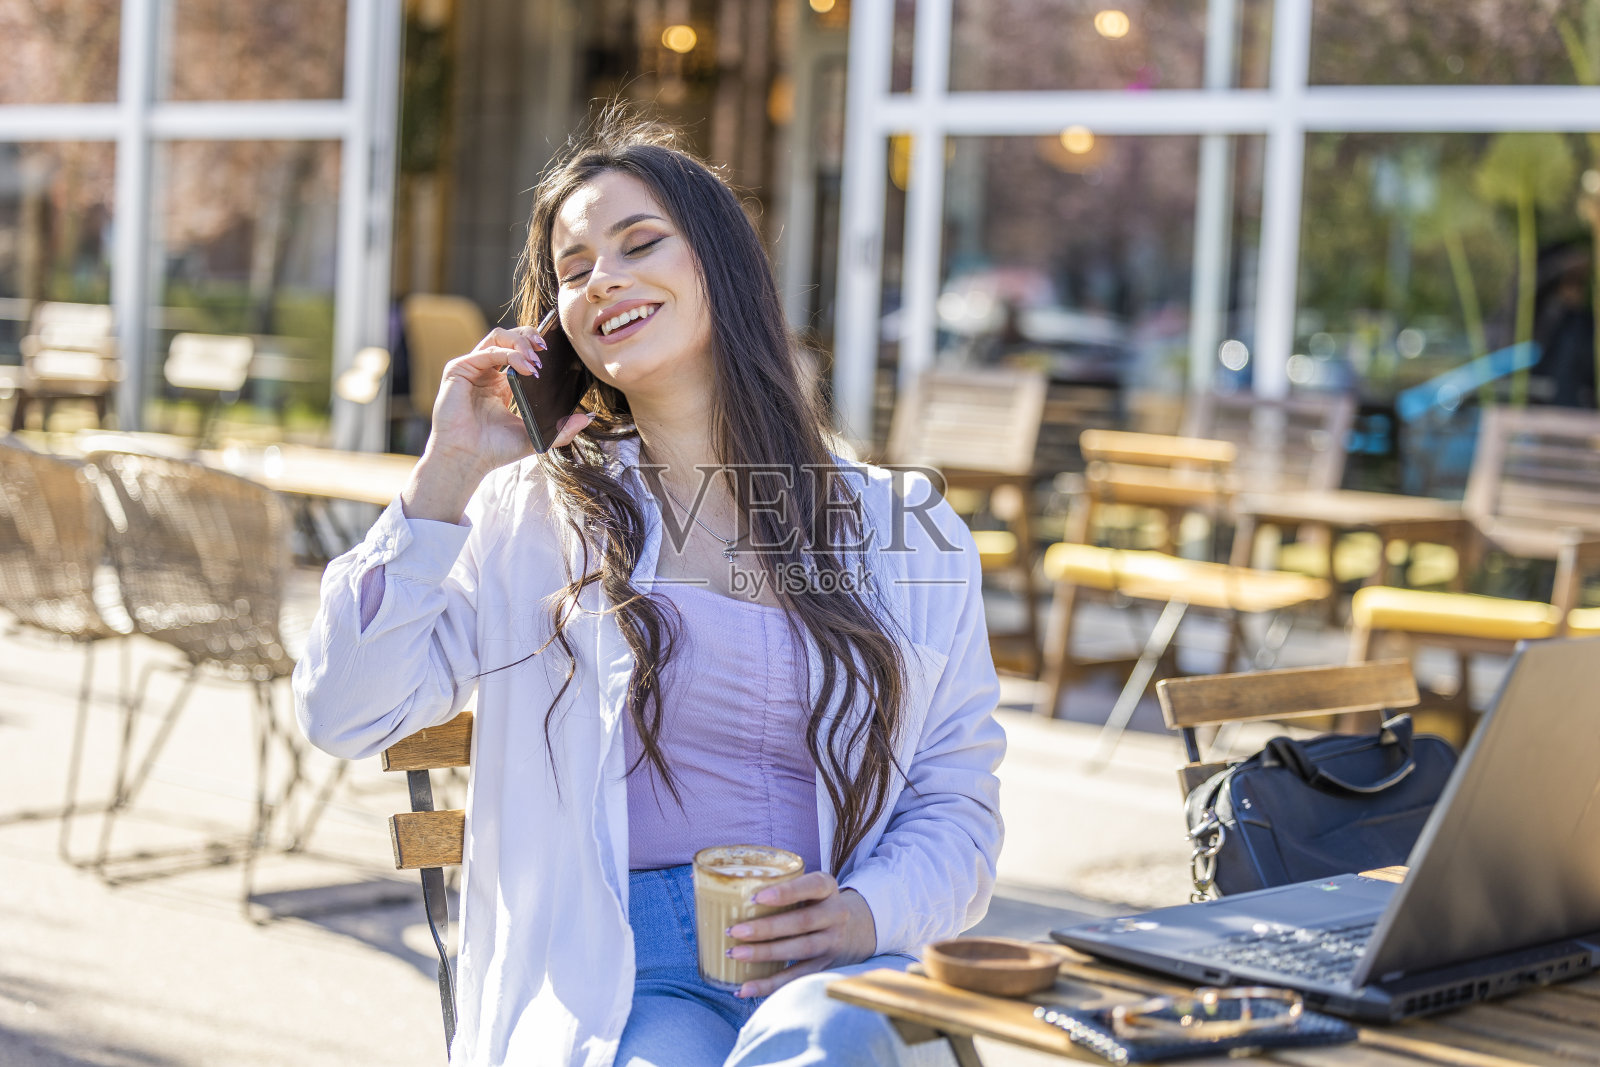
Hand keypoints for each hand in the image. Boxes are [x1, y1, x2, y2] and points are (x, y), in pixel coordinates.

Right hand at [402, 325, 591, 522]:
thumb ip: (562, 429)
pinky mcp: (458, 369)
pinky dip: (509, 354)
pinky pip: (487, 351)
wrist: (467, 460)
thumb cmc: (494, 450)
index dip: (536, 346)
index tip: (555, 351)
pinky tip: (525, 367)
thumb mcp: (536, 437)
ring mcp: (471, 369)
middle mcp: (486, 372)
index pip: (519, 351)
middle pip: (509, 337)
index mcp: (501, 383)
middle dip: (530, 337)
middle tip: (546, 349)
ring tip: (537, 360)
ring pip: (498, 337)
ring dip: (521, 342)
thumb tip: (588, 418)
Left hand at [724, 872, 877, 997]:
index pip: (811, 886)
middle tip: (734, 930)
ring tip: (735, 954)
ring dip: (765, 954)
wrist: (851, 928)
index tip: (756, 897)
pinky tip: (745, 988)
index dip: (786, 892)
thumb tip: (710, 882)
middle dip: (767, 928)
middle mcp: (835, 914)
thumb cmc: (811, 901)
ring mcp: (832, 942)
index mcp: (828, 887)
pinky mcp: (824, 966)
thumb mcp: (806, 887)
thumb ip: (775, 884)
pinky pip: (797, 978)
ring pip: (799, 950)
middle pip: (802, 922)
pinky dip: (769, 985)